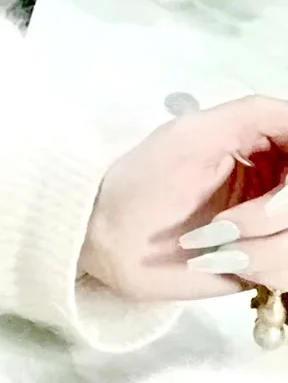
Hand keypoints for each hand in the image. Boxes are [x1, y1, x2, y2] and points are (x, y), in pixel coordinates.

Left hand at [81, 97, 287, 300]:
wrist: (111, 244)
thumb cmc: (141, 185)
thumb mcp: (192, 136)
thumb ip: (253, 115)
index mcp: (257, 140)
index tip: (277, 189)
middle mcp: (274, 179)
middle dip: (275, 214)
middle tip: (228, 225)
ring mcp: (273, 222)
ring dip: (264, 247)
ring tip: (215, 243)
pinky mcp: (270, 260)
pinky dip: (264, 268)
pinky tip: (223, 261)